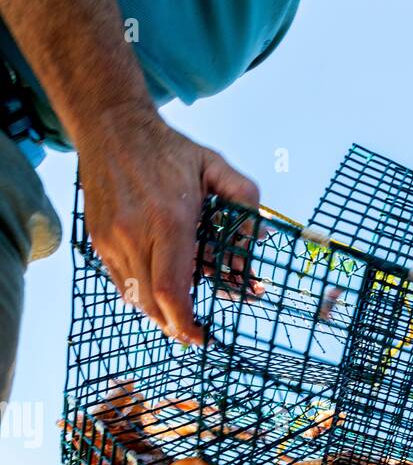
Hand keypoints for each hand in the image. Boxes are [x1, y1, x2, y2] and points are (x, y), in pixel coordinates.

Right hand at [76, 108, 260, 344]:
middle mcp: (135, 234)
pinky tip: (158, 287)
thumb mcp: (215, 164)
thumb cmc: (167, 149)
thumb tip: (260, 238)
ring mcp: (111, 239)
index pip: (173, 291)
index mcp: (169, 221)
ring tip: (178, 314)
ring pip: (135, 298)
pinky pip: (120, 282)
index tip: (201, 336)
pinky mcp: (99, 240)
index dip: (186, 323)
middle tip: (194, 333)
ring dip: (159, 313)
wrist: (111, 128)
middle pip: (153, 304)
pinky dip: (141, 294)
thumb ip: (244, 199)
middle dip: (175, 326)